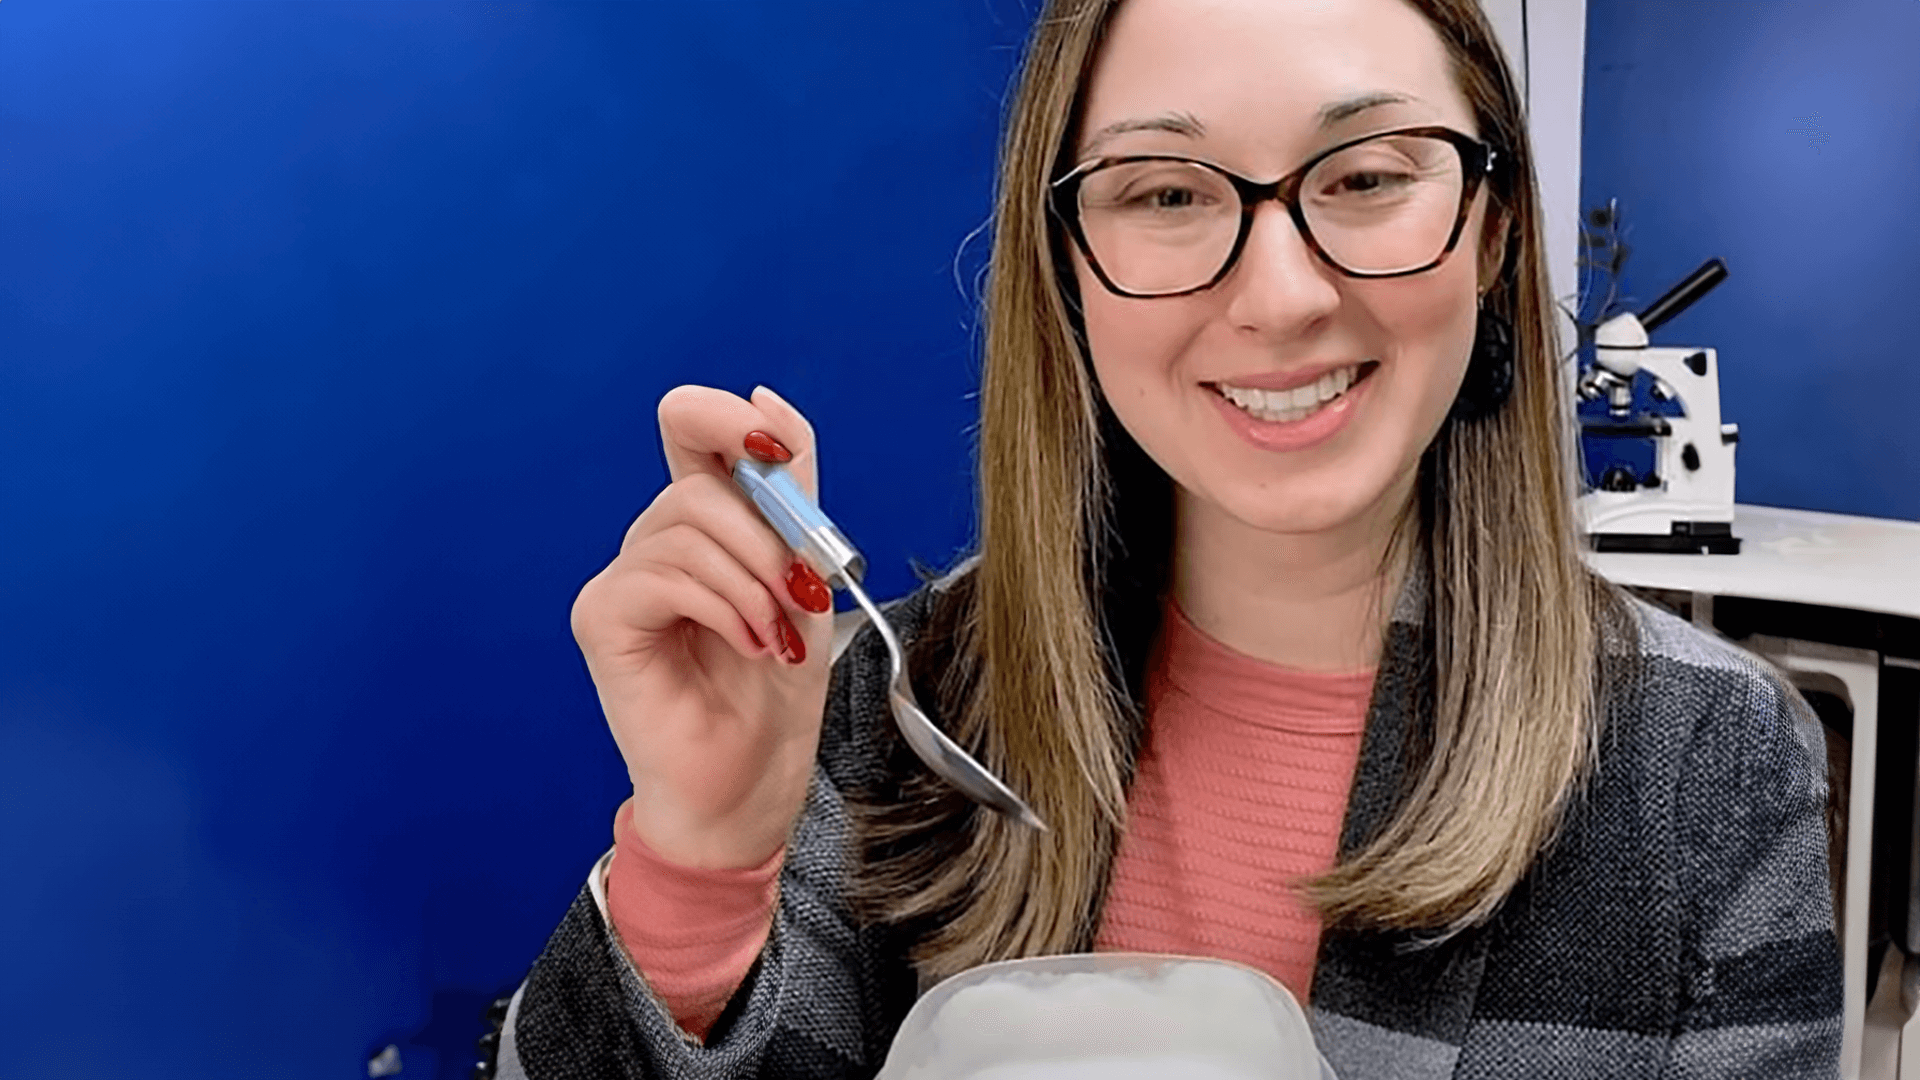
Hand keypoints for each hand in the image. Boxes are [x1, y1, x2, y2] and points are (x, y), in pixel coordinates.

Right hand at [572, 385, 834, 868]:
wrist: (751, 787)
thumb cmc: (774, 699)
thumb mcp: (807, 580)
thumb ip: (793, 498)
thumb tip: (766, 404)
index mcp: (706, 527)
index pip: (690, 428)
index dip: (726, 420)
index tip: (775, 449)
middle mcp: (656, 544)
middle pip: (699, 484)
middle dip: (766, 536)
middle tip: (798, 596)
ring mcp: (623, 580)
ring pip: (685, 527)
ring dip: (752, 582)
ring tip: (773, 638)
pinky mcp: (600, 616)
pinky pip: (661, 574)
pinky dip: (721, 605)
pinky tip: (746, 645)